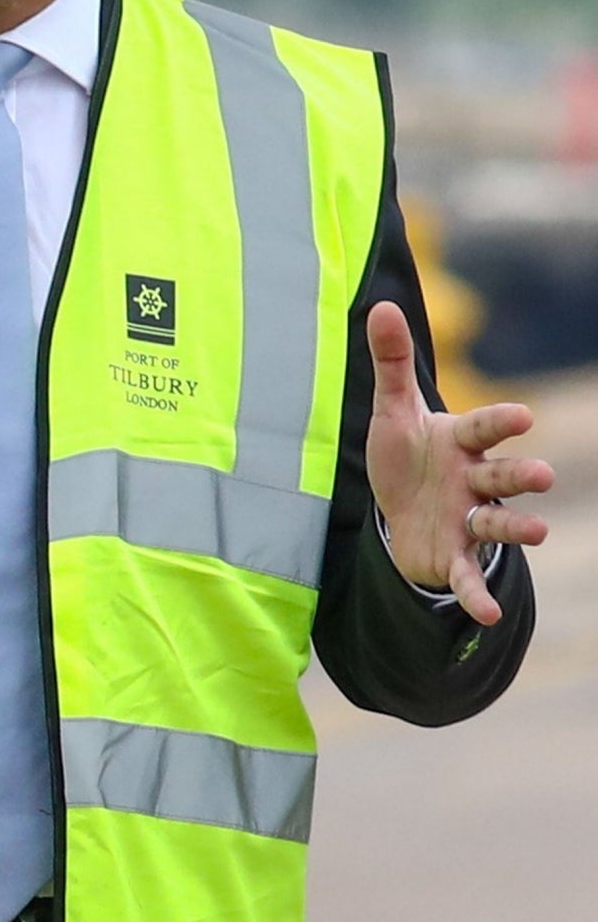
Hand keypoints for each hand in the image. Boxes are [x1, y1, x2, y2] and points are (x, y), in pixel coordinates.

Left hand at [364, 302, 553, 624]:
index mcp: (460, 443)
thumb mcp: (392, 410)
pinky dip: (478, 595)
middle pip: (501, 477)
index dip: (501, 422)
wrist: (398, 509)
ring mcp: (467, 521)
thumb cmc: (405, 455)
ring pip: (497, 525)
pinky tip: (490, 615)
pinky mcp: (454, 556)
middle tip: (542, 476)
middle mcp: (473, 482)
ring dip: (516, 530)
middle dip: (521, 477)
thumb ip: (390, 363)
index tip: (523, 417)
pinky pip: (469, 576)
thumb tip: (380, 306)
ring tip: (539, 535)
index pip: (483, 430)